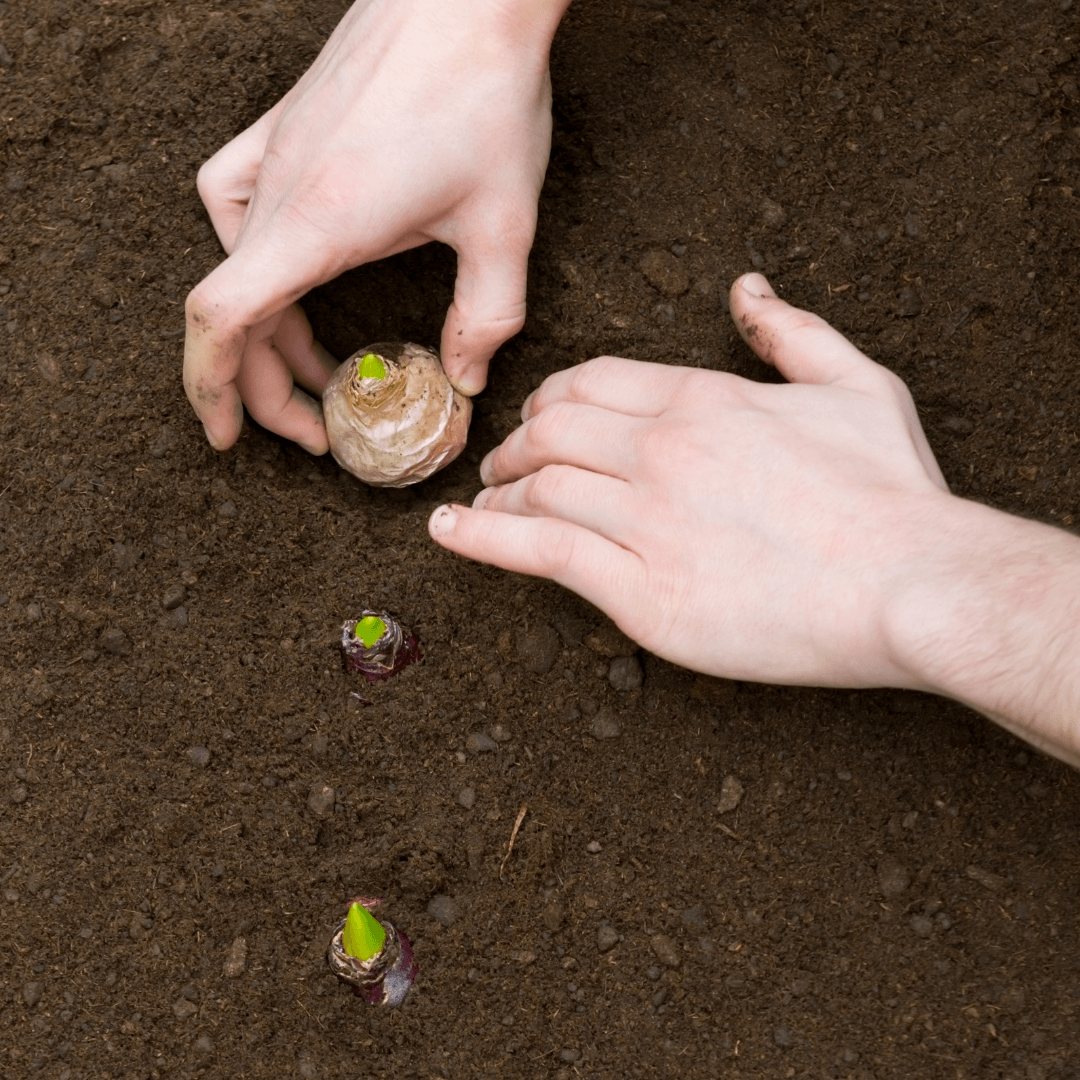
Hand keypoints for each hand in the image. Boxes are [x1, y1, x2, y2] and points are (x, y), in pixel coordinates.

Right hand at [184, 0, 563, 452]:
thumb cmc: (486, 94)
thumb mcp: (504, 228)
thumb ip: (486, 319)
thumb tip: (463, 382)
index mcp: (320, 223)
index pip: (223, 319)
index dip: (212, 389)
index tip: (226, 438)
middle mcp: (280, 189)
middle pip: (232, 311)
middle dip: (264, 387)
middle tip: (321, 431)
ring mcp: (274, 153)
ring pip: (235, 265)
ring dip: (268, 331)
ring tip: (321, 372)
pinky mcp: (284, 127)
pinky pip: (233, 201)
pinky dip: (250, 254)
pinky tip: (286, 269)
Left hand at [429, 272, 951, 687]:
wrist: (911, 585)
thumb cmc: (891, 493)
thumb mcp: (857, 386)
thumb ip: (792, 332)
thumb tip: (747, 291)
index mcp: (702, 399)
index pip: (589, 381)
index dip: (550, 398)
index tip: (539, 419)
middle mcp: (661, 450)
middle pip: (550, 430)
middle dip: (517, 444)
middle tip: (505, 463)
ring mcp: (645, 520)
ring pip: (536, 489)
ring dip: (500, 491)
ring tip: (484, 499)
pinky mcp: (640, 590)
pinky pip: (537, 551)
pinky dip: (482, 538)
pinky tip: (450, 531)